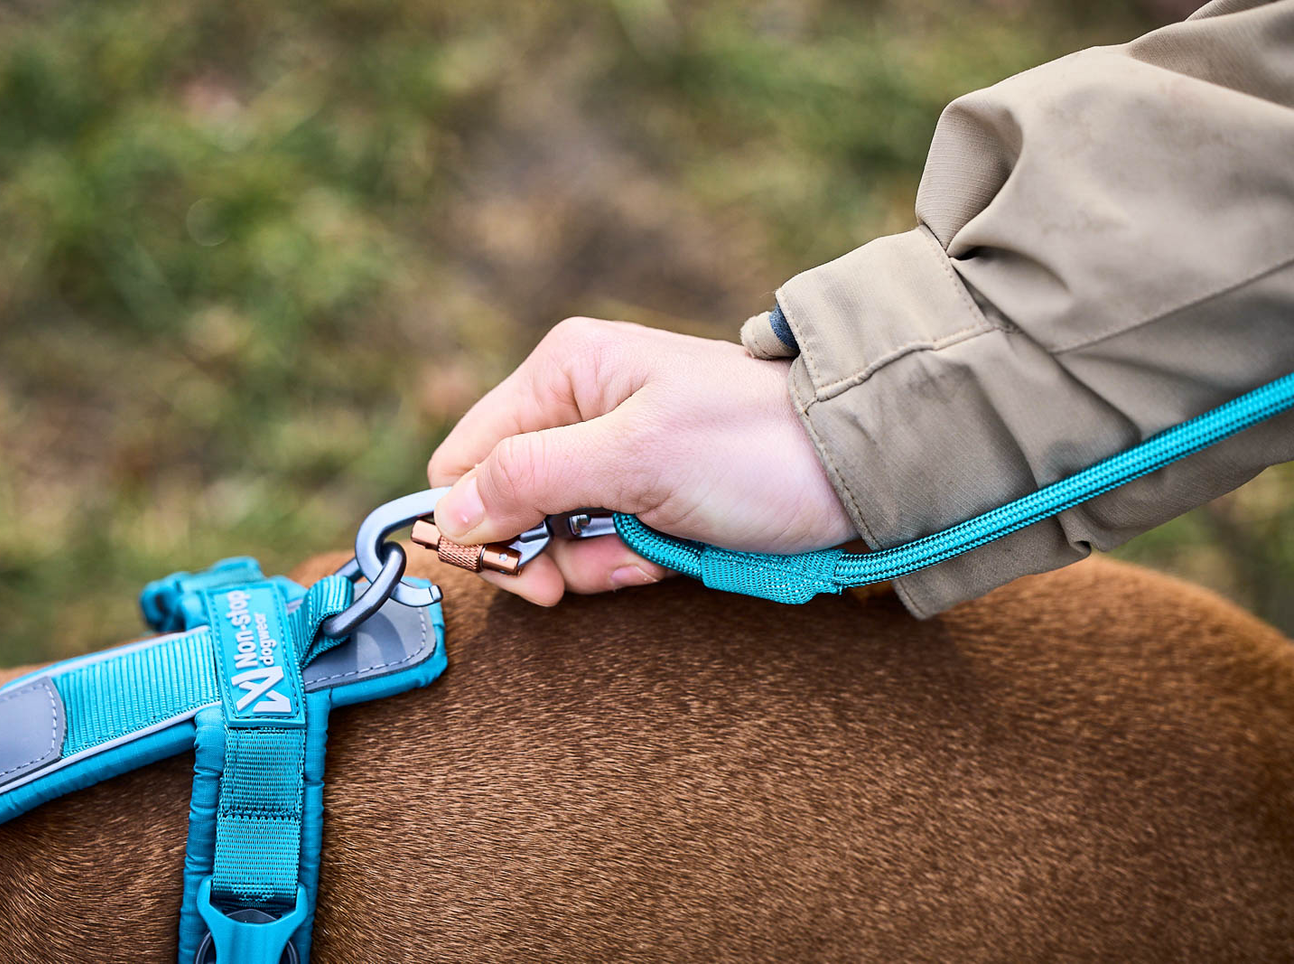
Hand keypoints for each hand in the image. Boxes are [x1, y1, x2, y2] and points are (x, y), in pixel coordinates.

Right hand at [426, 317, 855, 604]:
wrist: (861, 466)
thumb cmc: (754, 445)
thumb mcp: (633, 457)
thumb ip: (529, 477)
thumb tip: (447, 513)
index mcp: (563, 371)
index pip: (466, 457)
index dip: (480, 520)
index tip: (523, 567)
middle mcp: (579, 404)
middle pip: (505, 502)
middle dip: (550, 548)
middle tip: (606, 563)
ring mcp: (612, 450)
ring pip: (555, 533)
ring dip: (598, 560)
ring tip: (654, 548)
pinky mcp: (645, 489)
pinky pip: (603, 542)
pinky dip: (630, 561)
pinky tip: (670, 553)